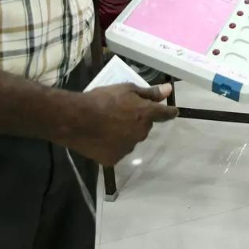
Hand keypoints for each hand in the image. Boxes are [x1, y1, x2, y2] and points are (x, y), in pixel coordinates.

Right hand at [62, 83, 177, 165]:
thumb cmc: (101, 99)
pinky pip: (117, 151)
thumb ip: (149, 92)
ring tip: (107, 126)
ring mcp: (128, 148)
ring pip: (130, 139)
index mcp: (146, 114)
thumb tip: (169, 90)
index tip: (173, 112)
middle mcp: (141, 133)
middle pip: (144, 127)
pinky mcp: (114, 159)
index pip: (164, 114)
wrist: (76, 119)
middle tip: (120, 113)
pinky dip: (112, 145)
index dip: (169, 112)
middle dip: (137, 121)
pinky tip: (101, 138)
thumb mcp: (126, 89)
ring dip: (124, 134)